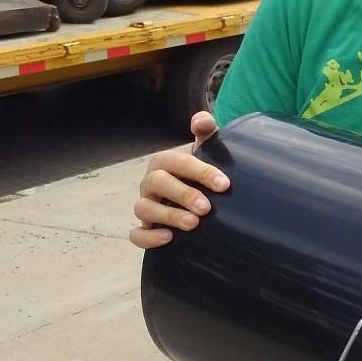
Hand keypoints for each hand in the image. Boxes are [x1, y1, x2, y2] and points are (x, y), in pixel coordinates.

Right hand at [130, 111, 228, 248]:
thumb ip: (206, 132)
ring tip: (193, 224)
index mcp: (165, 162)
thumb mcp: (206, 150)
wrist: (198, 195)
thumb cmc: (200, 172)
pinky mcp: (146, 228)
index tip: (224, 185)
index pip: (178, 162)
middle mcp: (151, 182)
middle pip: (157, 183)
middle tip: (207, 208)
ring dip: (168, 216)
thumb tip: (202, 121)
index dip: (201, 172)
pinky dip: (148, 238)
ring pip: (144, 208)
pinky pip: (137, 235)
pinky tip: (168, 238)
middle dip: (183, 194)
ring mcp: (146, 205)